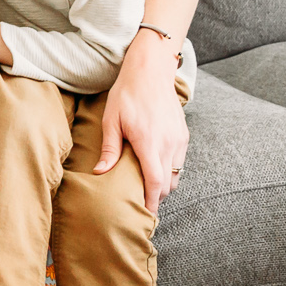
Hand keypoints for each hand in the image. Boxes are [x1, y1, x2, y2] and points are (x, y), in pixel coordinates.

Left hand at [97, 29, 186, 212]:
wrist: (151, 71)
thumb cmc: (127, 94)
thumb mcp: (112, 120)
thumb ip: (109, 149)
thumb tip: (101, 172)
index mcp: (149, 141)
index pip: (155, 182)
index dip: (150, 201)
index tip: (143, 214)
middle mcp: (169, 143)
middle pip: (167, 184)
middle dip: (156, 198)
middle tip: (141, 206)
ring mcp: (179, 139)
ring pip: (176, 175)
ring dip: (163, 186)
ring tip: (147, 190)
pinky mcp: (184, 135)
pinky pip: (180, 162)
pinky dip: (170, 172)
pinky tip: (155, 171)